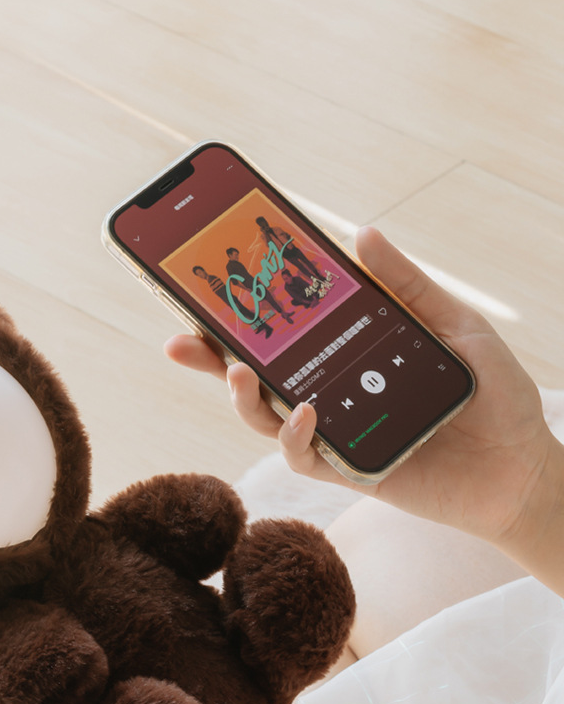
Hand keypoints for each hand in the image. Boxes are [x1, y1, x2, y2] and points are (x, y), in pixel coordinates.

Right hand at [166, 227, 562, 553]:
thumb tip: (363, 234)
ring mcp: (333, 434)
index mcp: (344, 357)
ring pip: (263, 419)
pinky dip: (294, 435)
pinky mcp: (347, 470)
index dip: (239, 320)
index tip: (205, 293)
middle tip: (180, 340)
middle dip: (210, 360)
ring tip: (235, 371)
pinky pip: (303, 456)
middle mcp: (328, 394)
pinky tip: (303, 411)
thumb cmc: (491, 396)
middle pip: (254, 378)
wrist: (524, 467)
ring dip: (240, 397)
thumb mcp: (453, 325)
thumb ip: (407, 286)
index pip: (281, 337)